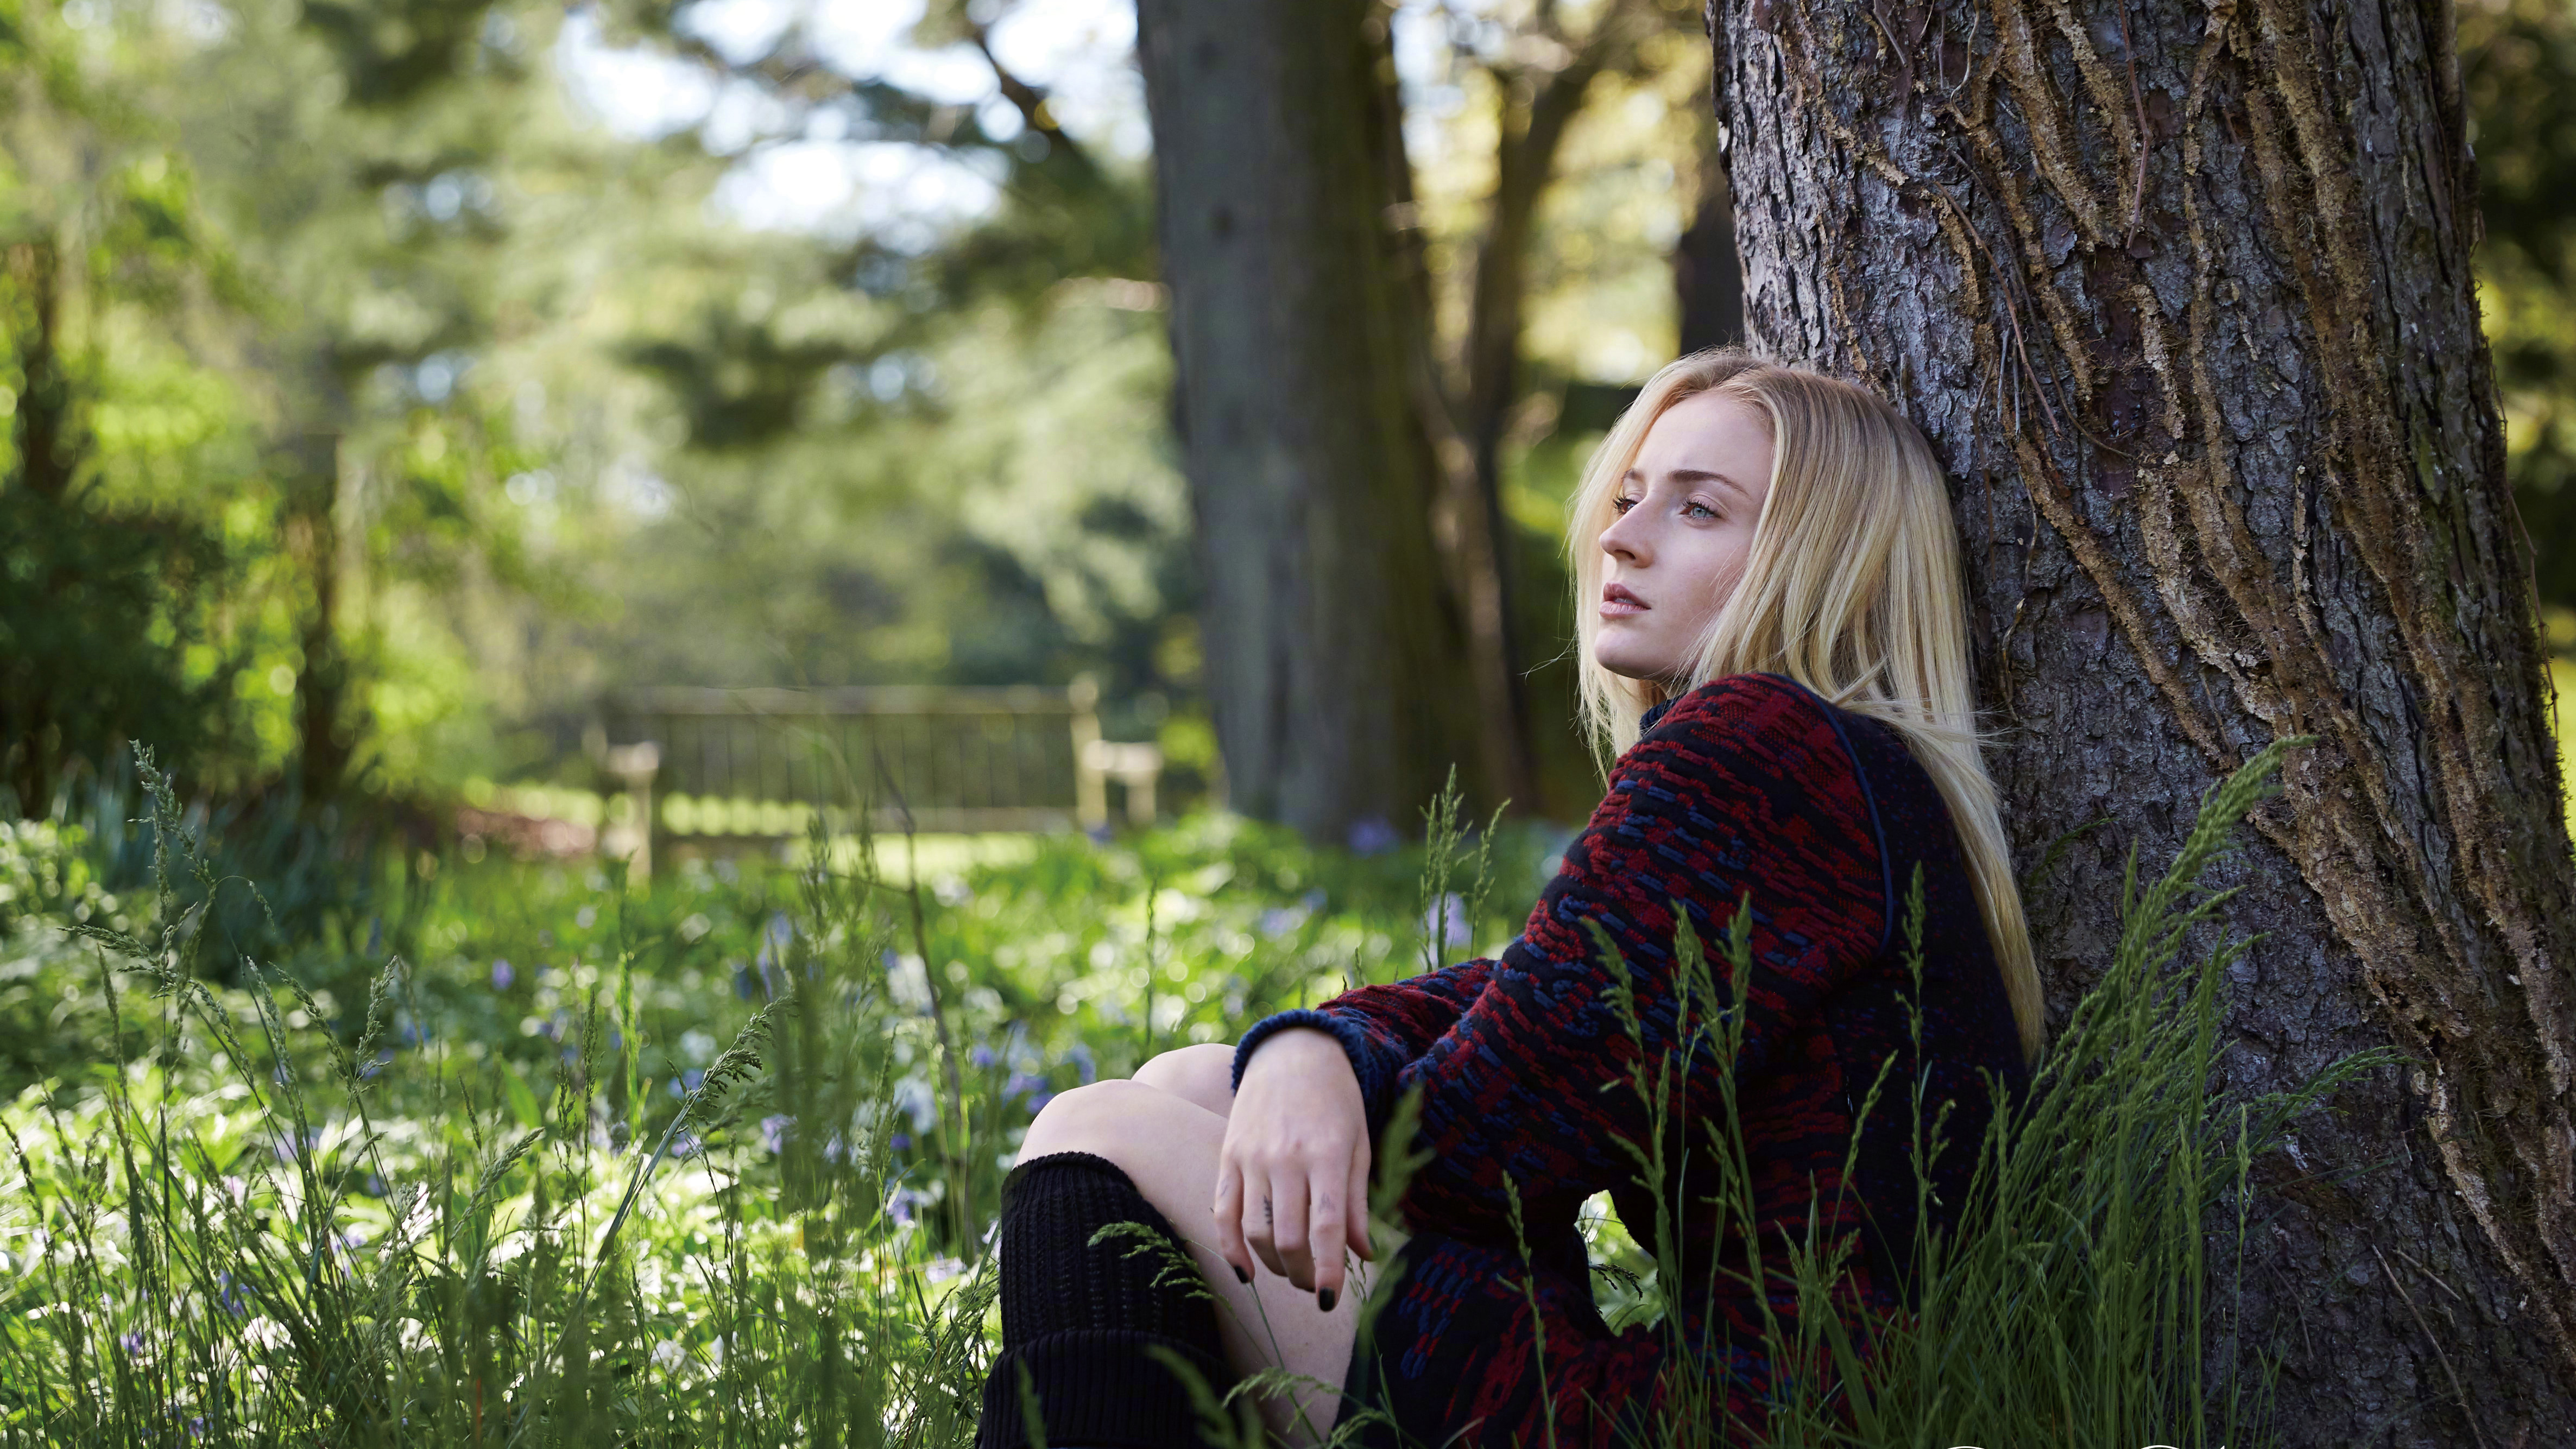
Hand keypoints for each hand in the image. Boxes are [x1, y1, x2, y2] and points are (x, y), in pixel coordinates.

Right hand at [1213, 1026, 1373, 1307]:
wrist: (1293, 1052)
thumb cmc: (1337, 1101)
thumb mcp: (1359, 1145)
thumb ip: (1357, 1203)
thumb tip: (1364, 1254)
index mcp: (1326, 1155)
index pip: (1325, 1226)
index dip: (1328, 1269)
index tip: (1330, 1301)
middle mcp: (1285, 1158)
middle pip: (1287, 1237)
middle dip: (1302, 1274)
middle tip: (1315, 1285)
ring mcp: (1251, 1157)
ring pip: (1254, 1230)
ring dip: (1273, 1265)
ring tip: (1292, 1272)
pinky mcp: (1227, 1156)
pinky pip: (1222, 1212)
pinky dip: (1231, 1248)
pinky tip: (1246, 1272)